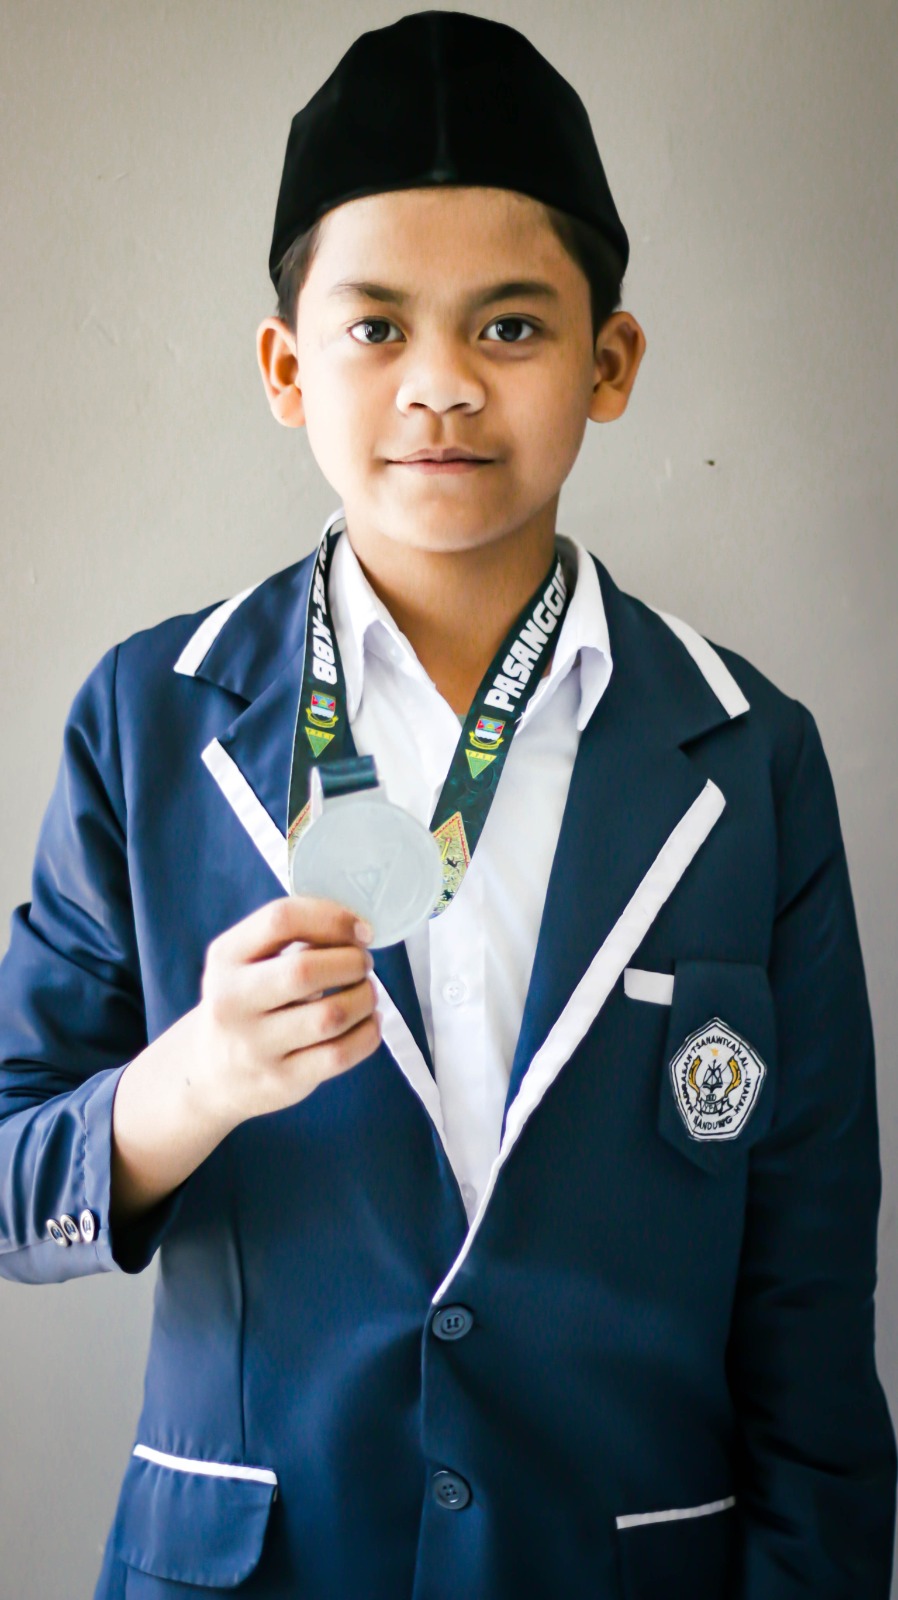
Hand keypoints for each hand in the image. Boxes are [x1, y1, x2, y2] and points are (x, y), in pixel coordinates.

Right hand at [193, 895, 381, 1132]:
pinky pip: (340, 1055)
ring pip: (331, 1016)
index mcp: (226, 958)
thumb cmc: (246, 1002)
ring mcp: (255, 1046)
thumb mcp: (247, 961)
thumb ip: (292, 938)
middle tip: (363, 964)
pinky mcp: (282, 1081)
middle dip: (352, 962)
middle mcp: (233, 1001)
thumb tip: (357, 929)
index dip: (332, 918)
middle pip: (305, 970)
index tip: (361, 930)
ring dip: (364, 997)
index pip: (281, 920)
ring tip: (367, 992)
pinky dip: (368, 1033)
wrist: (209, 1073)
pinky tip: (369, 1021)